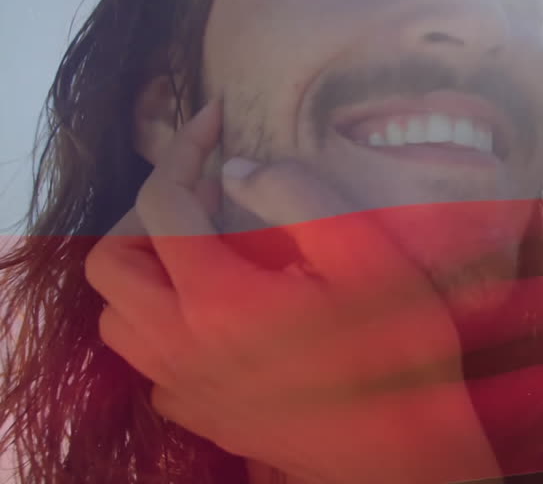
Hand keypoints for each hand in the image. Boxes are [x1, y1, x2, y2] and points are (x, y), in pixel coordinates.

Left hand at [85, 99, 501, 483]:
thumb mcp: (368, 252)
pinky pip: (149, 363)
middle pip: (110, 262)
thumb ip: (298, 196)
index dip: (184, 148)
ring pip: (117, 317)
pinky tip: (218, 315)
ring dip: (146, 272)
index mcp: (218, 296)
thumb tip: (240, 168)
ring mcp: (184, 385)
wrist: (402, 452)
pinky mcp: (200, 415)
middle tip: (205, 195)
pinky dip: (164, 327)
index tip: (216, 122)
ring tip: (203, 251)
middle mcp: (181, 343)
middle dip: (147, 213)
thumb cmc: (397, 348)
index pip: (162, 201)